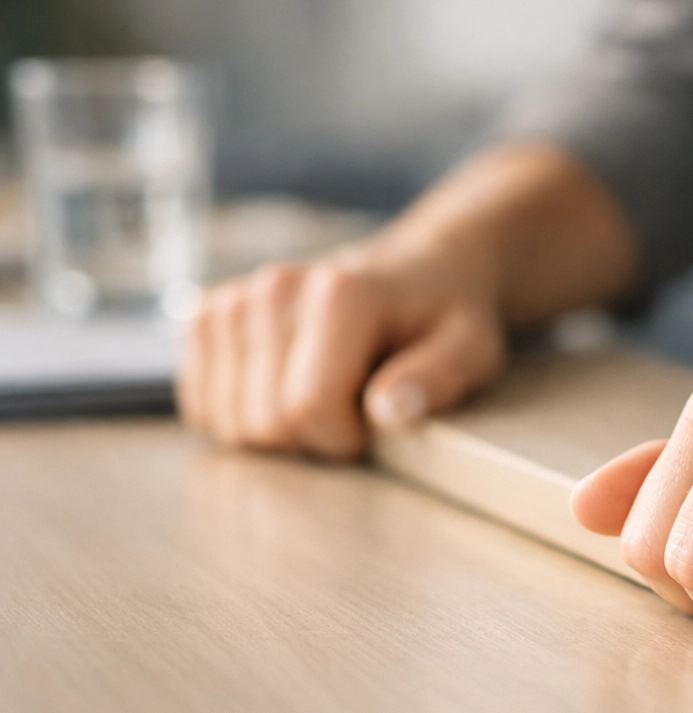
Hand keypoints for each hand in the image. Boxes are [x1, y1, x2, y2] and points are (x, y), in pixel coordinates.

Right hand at [177, 236, 504, 458]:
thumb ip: (435, 379)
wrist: (418, 272)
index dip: (343, 441)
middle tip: (353, 412)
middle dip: (311, 439)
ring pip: (225, 419)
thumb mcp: (470, 350)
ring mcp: (236, 298)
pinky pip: (202, 402)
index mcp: (341, 295)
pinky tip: (285, 389)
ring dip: (278, 429)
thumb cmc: (444, 318)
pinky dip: (242, 414)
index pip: (307, 409)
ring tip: (325, 394)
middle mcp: (277, 287)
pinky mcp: (208, 314)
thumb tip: (388, 412)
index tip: (375, 424)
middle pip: (262, 421)